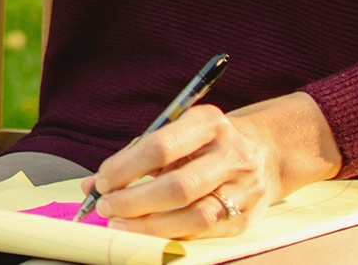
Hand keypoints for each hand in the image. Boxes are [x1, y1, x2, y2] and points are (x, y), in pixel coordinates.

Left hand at [79, 93, 341, 239]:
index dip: (125, 168)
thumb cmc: (206, 144)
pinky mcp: (247, 216)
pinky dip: (171, 235)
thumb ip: (134, 158)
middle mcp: (231, 154)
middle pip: (178, 186)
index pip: (160, 146)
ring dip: (150, 225)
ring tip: (120, 223)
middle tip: (105, 207)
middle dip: (134, 201)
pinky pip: (205, 233)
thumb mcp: (177, 135)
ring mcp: (244, 187)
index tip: (102, 181)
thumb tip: (90, 185)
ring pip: (194, 216)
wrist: (267, 152)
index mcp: (209, 122)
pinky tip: (148, 232)